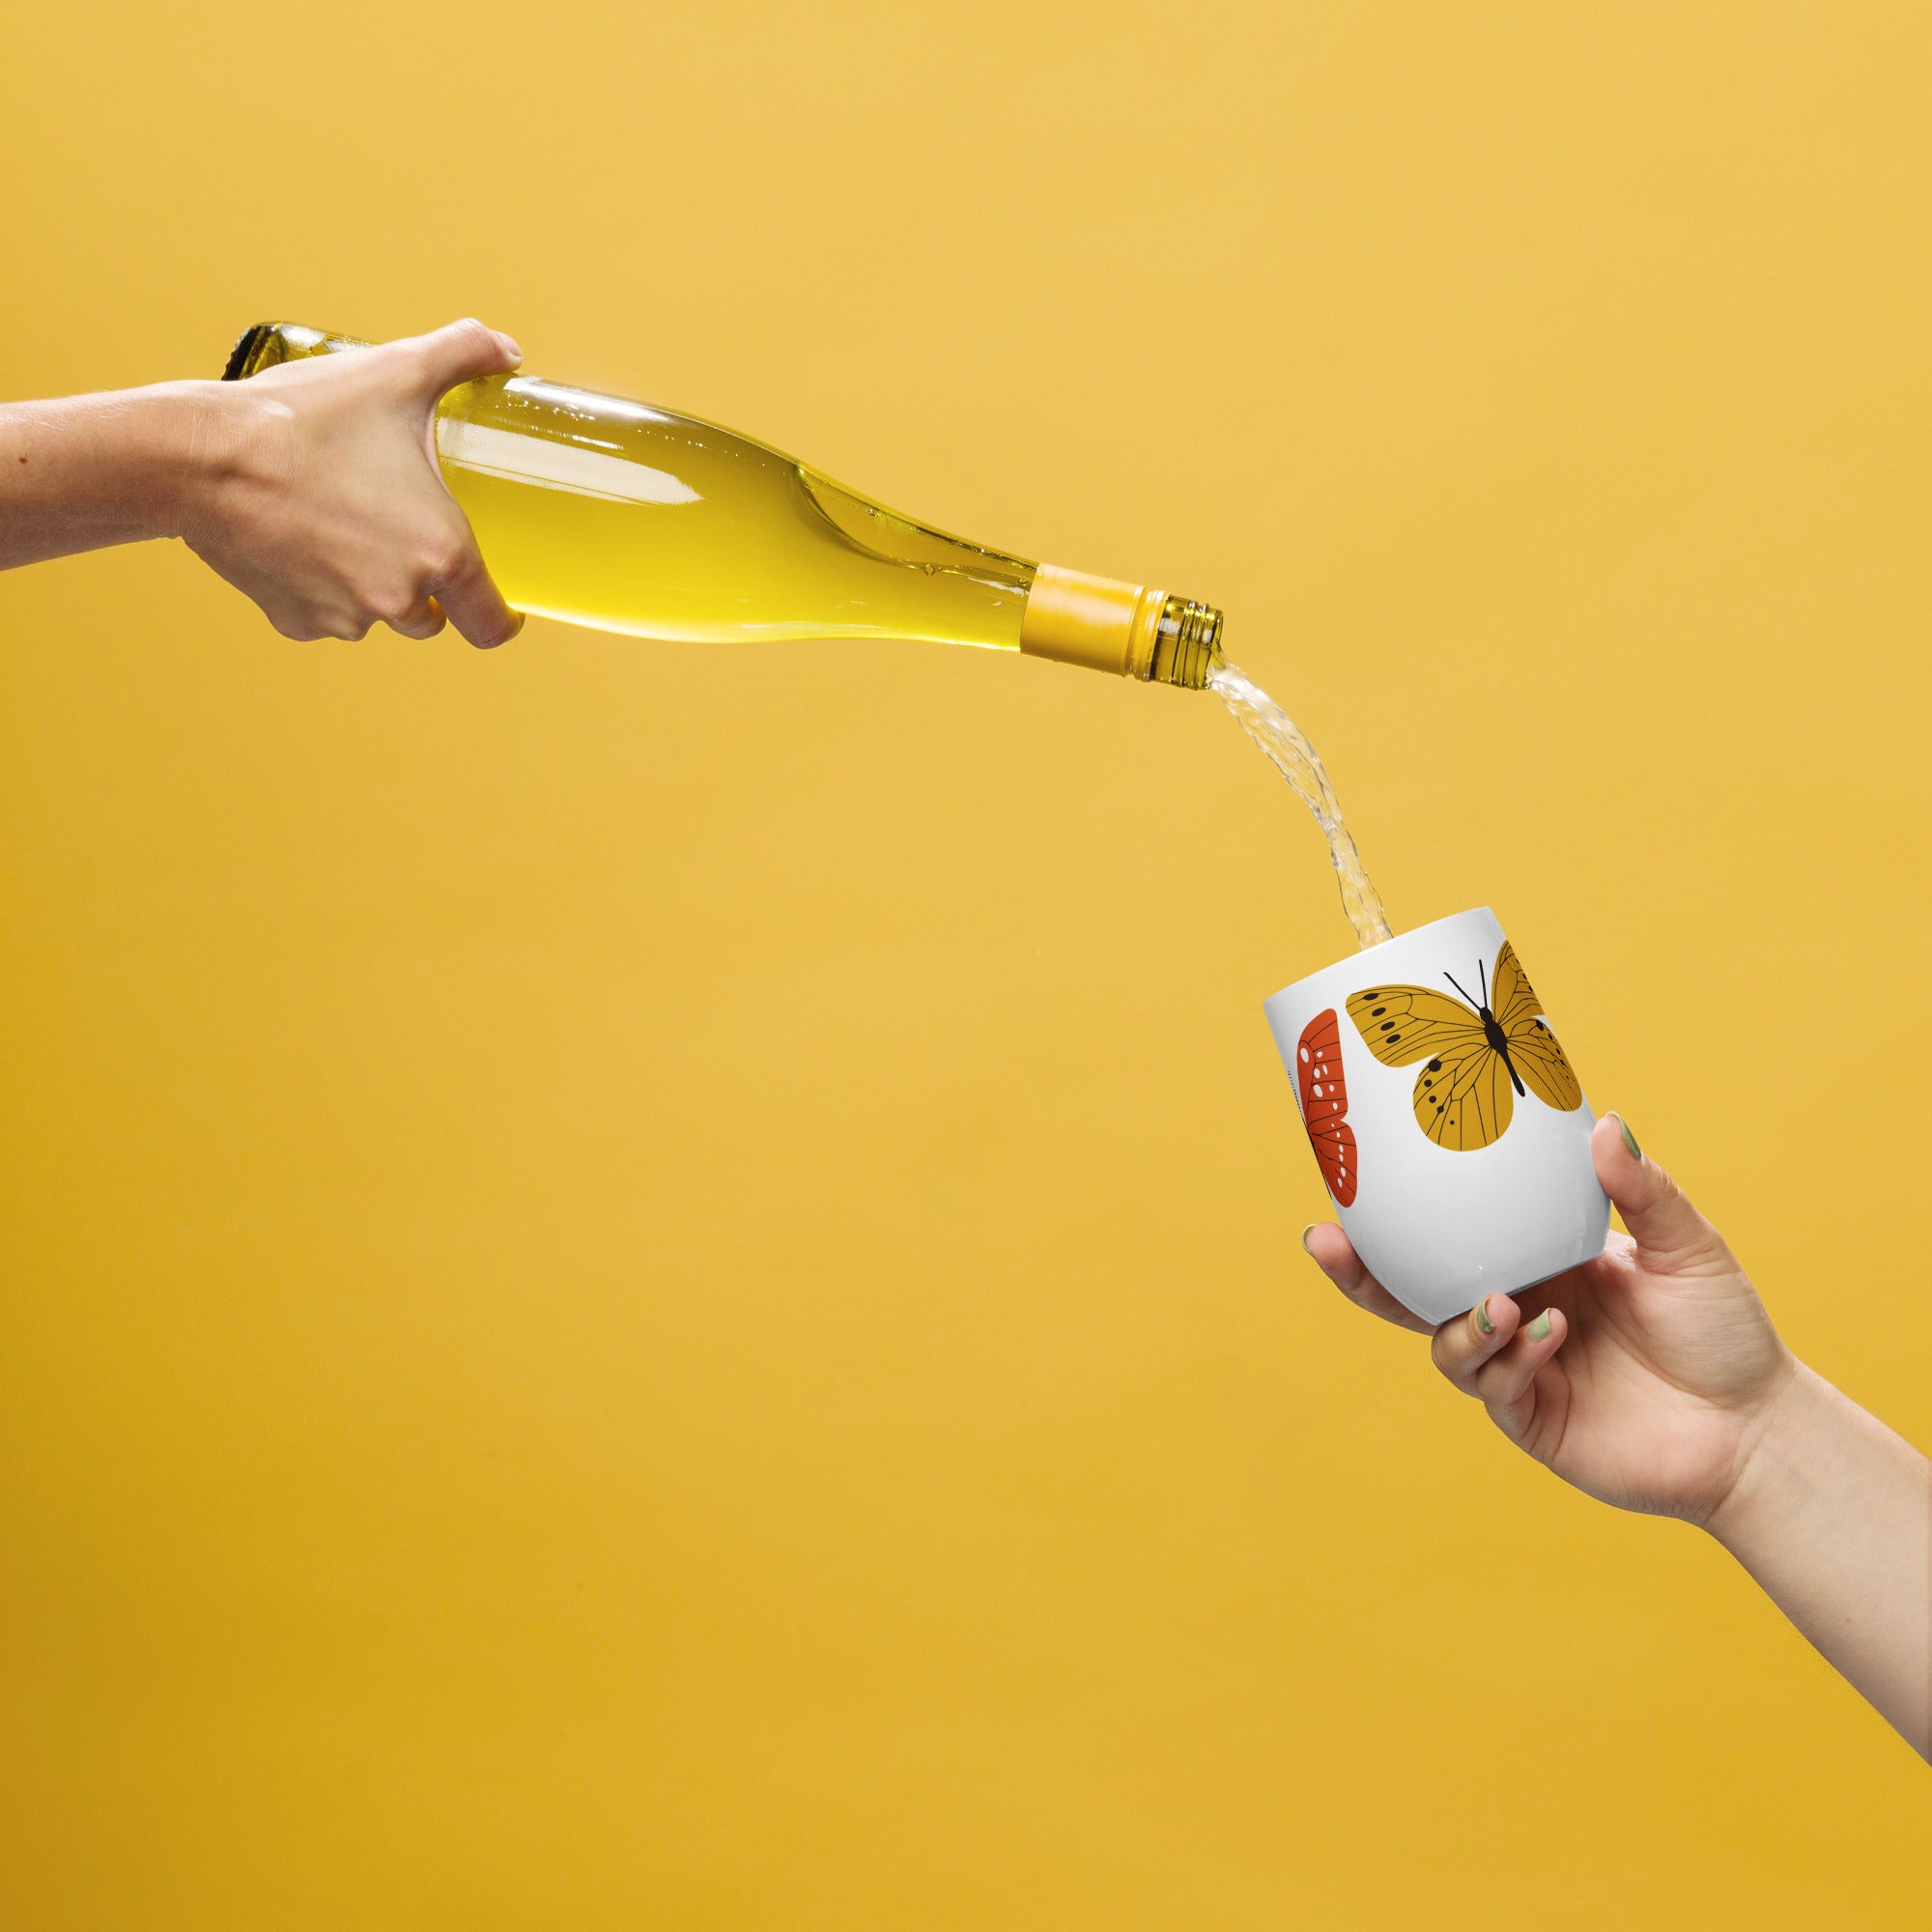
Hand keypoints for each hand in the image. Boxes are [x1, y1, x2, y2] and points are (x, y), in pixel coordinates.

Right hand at [182, 318, 524, 648]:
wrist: (201, 456)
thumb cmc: (304, 418)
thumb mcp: (397, 371)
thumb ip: (464, 353)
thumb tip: (506, 349)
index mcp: (441, 553)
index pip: (491, 623)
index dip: (501, 617)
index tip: (500, 608)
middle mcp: (398, 598)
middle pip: (431, 617)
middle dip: (426, 586)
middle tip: (403, 535)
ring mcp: (344, 616)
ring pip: (375, 616)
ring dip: (372, 587)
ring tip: (344, 524)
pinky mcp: (294, 620)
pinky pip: (322, 616)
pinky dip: (319, 588)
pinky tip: (301, 540)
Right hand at [1304, 1116, 1795, 1524]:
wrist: (1755, 1430)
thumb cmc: (1722, 1333)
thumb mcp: (1687, 1247)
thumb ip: (1643, 1191)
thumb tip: (1606, 1123)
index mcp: (1538, 1261)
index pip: (1451, 1234)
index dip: (1397, 1214)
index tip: (1351, 1175)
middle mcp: (1515, 1310)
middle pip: (1412, 1292)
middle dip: (1361, 1272)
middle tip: (1326, 1240)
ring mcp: (1517, 1367)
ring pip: (1443, 1342)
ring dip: (1461, 1322)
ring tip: (1503, 1305)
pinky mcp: (1530, 1418)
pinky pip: (1491, 1386)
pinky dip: (1507, 1357)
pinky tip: (1549, 1336)